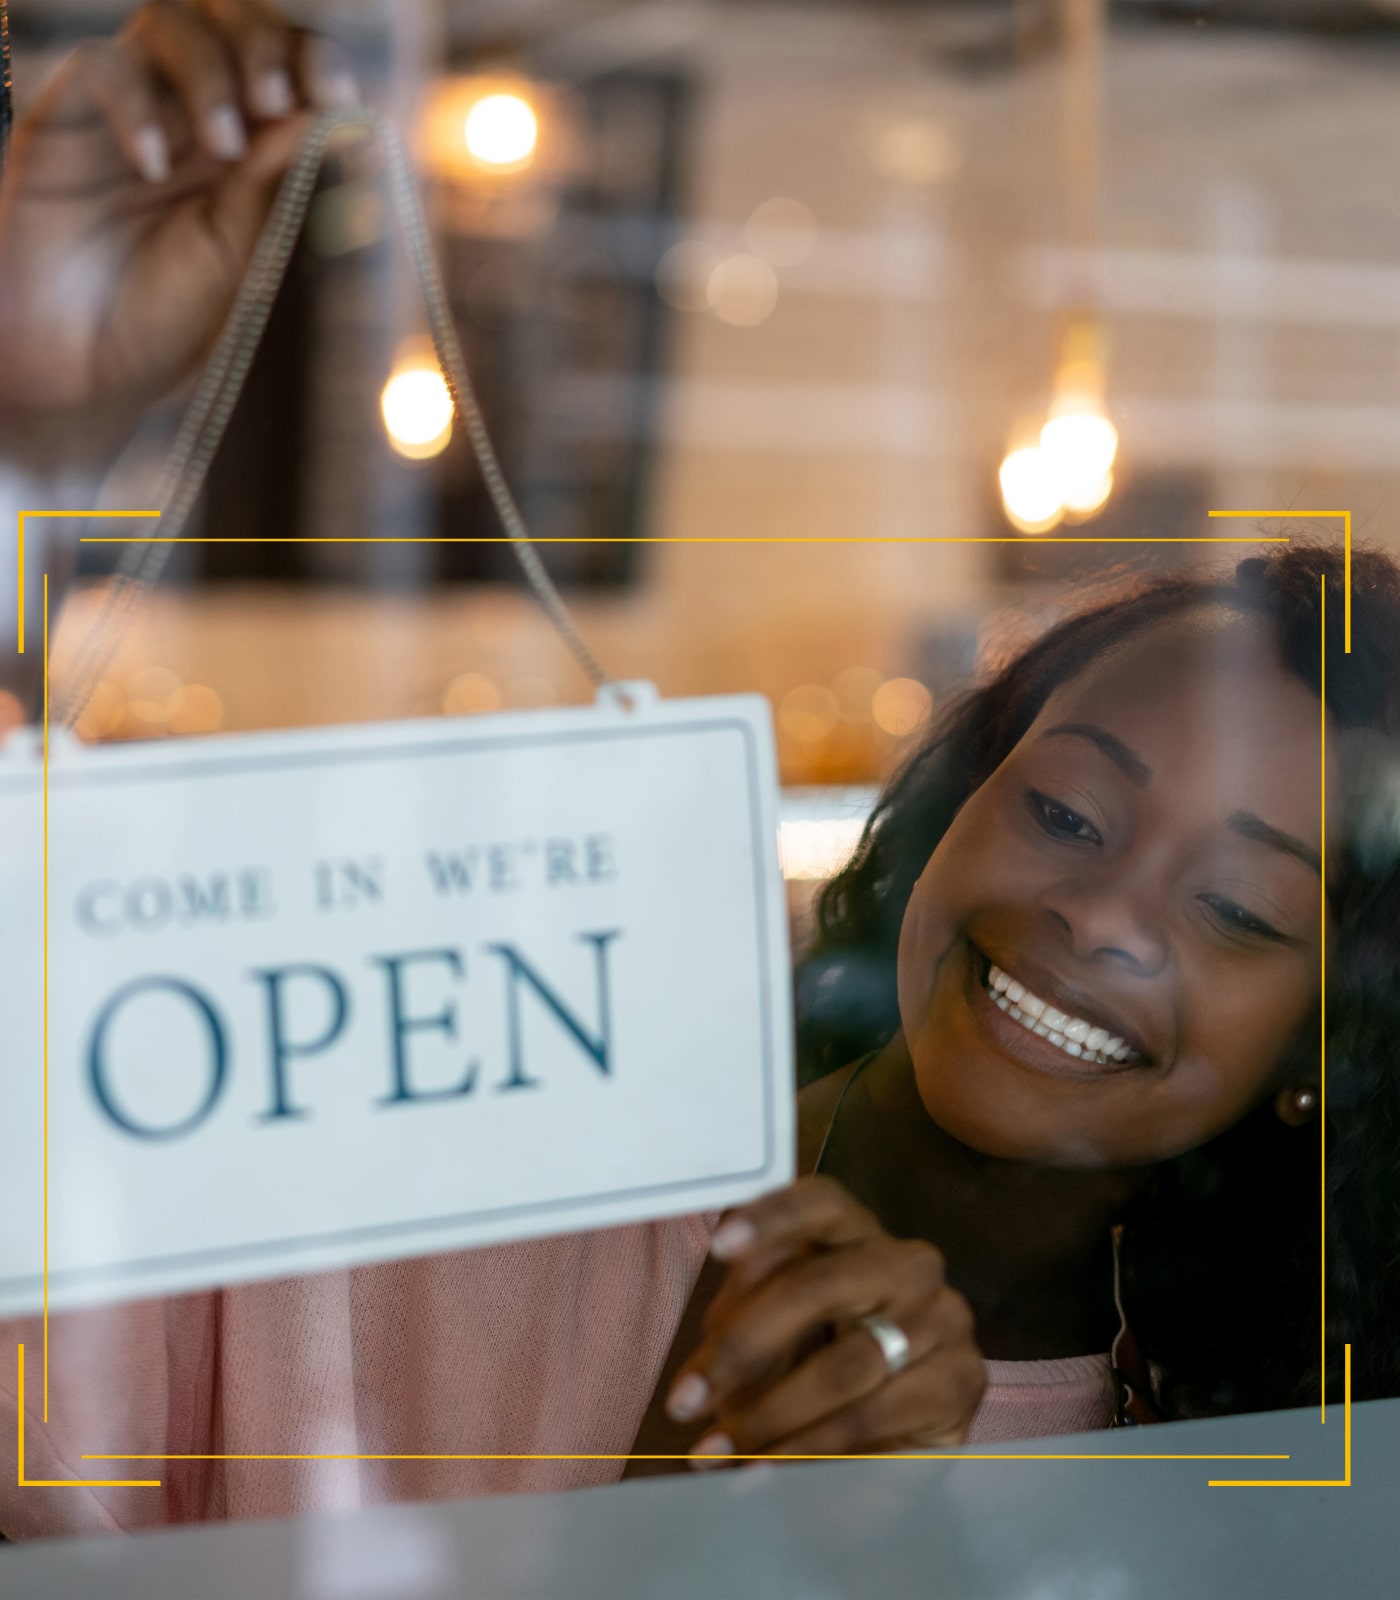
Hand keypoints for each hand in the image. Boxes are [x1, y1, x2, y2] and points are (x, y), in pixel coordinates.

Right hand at [0, 0, 358, 466]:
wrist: (81, 373)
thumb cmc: (164, 324)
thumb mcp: (240, 260)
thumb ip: (276, 189)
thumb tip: (330, 119)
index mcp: (249, 148)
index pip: (287, 65)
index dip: (313, 60)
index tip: (337, 95)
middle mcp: (191, 116)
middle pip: (229, 18)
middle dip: (264, 42)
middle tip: (275, 99)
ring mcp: (131, 112)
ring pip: (168, 25)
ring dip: (209, 72)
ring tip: (225, 146)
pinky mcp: (67, 121)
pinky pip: (102, 69)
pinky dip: (137, 106)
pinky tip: (151, 166)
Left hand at [664, 1176, 985, 1461]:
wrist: (890, 1439)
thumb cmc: (817, 1362)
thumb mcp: (773, 1330)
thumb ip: (749, 1304)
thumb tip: (723, 1314)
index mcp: (856, 1233)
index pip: (821, 1203)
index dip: (771, 1217)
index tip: (719, 1244)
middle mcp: (906, 1263)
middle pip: (820, 1284)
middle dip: (744, 1346)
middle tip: (685, 1399)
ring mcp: (943, 1316)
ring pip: (844, 1363)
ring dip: (769, 1414)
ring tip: (715, 1448)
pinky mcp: (962, 1379)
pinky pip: (873, 1415)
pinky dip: (810, 1448)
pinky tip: (767, 1468)